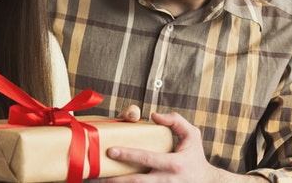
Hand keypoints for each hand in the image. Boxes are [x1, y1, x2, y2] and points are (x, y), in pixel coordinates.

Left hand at [101, 112, 266, 181]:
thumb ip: (176, 121)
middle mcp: (166, 180)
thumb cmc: (195, 158)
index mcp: (173, 164)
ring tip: (97, 182)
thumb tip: (153, 116)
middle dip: (115, 179)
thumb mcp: (193, 136)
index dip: (128, 155)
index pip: (147, 158)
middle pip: (136, 181)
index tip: (111, 150)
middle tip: (96, 174)